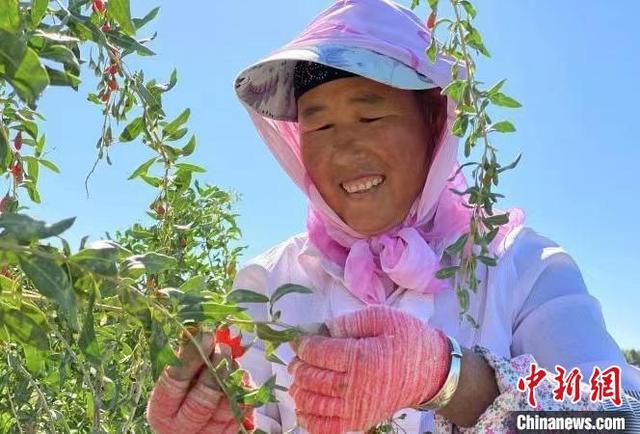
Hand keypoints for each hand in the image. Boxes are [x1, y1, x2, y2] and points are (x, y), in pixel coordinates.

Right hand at [146, 327, 254, 433]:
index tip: (204, 335)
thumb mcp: (177, 380)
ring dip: (233, 377)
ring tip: (232, 360)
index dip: (189, 358)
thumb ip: (185, 358)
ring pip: (226, 405)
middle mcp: (182, 428)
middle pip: (202, 400)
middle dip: (216, 370)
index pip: (173, 383)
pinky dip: (244, 390)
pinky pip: (244, 411)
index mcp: (161, 411)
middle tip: (223, 349)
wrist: (195, 426)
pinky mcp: (230, 433)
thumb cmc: (183, 395)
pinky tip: (240, 376)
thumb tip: (196, 327)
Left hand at [288, 306, 449, 432]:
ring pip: (314, 403)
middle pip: (312, 378)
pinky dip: (310, 420)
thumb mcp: (383, 318)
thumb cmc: (408, 340)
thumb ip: (350, 321)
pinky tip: (304, 409)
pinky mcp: (360, 421)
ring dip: (299, 391)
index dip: (303, 345)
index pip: (318, 353)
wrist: (431, 373)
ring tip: (298, 381)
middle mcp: (355, 386)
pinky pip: (328, 427)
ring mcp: (356, 407)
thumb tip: (324, 328)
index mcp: (361, 357)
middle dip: (299, 367)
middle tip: (297, 359)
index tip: (299, 341)